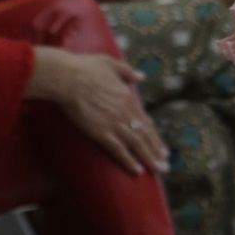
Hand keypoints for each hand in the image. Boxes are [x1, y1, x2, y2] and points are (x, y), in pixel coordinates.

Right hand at [26, 49, 168, 175]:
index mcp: (128, 98)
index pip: (146, 121)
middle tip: (166, 165)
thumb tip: (141, 76)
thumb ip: (128, 72)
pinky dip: (129, 161)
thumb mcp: (111, 63)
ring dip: (149, 159)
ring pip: (136, 144)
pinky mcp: (101, 133)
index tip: (162, 148)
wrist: (68, 78)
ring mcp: (114, 124)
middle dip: (156, 152)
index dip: (155, 136)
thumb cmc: (85, 68)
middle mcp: (125, 113)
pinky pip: (118, 150)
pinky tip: (137, 171)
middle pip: (145, 135)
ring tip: (159, 170)